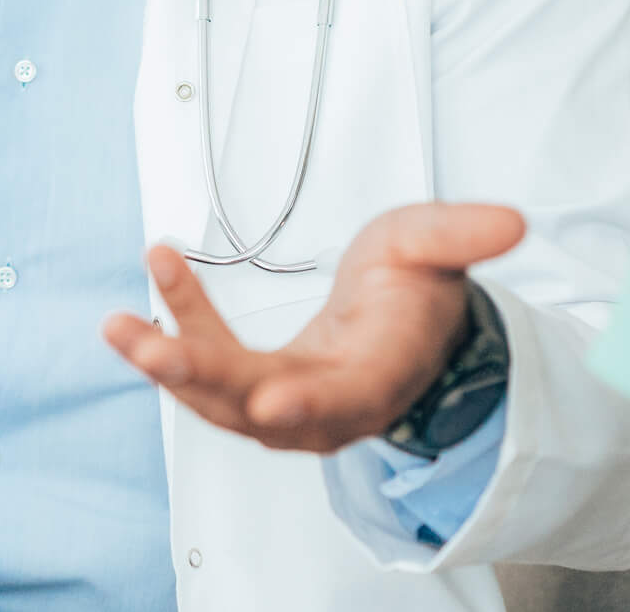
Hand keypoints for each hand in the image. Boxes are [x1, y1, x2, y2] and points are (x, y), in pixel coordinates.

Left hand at [102, 203, 524, 453]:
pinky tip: (158, 266)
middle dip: (200, 381)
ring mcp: (290, 403)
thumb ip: (463, 234)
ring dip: (167, 363)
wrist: (406, 323)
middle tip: (149, 349)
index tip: (269, 400)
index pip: (346, 397)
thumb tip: (511, 221)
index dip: (309, 403)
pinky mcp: (258, 387)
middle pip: (260, 408)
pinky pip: (209, 361)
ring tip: (118, 325)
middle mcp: (331, 402)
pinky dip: (179, 319)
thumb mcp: (438, 245)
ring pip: (221, 398)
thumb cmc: (421, 286)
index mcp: (382, 372)